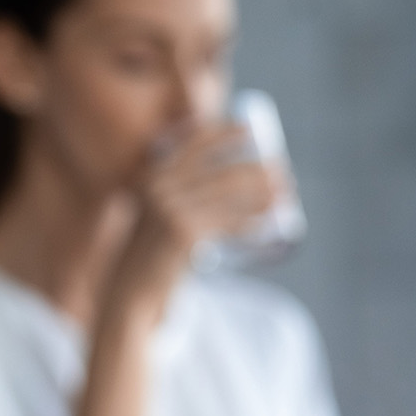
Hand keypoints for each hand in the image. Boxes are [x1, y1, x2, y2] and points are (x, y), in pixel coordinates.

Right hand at [106, 124, 279, 320]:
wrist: (130, 287)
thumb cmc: (150, 252)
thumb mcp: (157, 215)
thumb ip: (176, 195)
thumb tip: (221, 180)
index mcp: (152, 176)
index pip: (191, 144)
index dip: (222, 132)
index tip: (249, 128)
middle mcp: (159, 187)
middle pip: (219, 170)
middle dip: (256, 168)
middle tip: (283, 172)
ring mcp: (170, 208)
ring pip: (228, 193)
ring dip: (262, 192)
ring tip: (285, 193)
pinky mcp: (184, 232)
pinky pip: (227, 223)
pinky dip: (251, 221)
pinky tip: (268, 222)